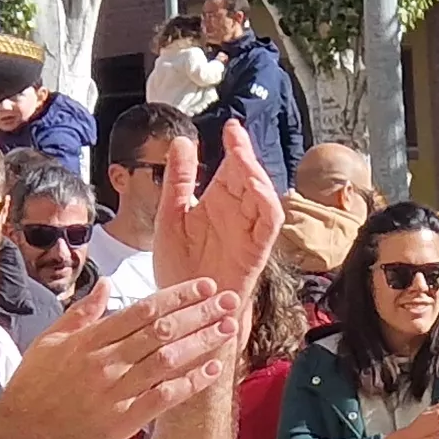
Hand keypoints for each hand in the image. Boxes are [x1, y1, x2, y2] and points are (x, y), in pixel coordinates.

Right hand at [0, 277, 245, 438]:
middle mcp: (105, 361)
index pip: (143, 309)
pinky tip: (213, 369)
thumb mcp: (48, 342)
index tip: (205, 287)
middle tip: (231, 300)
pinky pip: (164, 397)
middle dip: (200, 313)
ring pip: (168, 359)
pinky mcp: (123, 421)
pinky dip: (191, 382)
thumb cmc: (30, 390)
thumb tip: (105, 285)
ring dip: (203, 342)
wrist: (18, 438)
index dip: (178, 296)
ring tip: (230, 329)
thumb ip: (80, 313)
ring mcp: (115, 391)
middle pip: (162, 330)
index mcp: (89, 339)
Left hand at [147, 132, 287, 308]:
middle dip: (244, 155)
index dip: (234, 147)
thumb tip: (182, 142)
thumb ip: (178, 181)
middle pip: (249, 178)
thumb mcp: (170, 217)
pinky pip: (268, 226)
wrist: (182, 312)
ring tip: (242, 158)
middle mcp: (236, 215)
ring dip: (257, 176)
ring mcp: (247, 233)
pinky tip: (256, 191)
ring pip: (263, 198)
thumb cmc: (179, 269)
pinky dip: (267, 206)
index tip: (230, 126)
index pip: (231, 168)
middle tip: (235, 135)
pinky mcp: (254, 252)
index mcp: (216, 204)